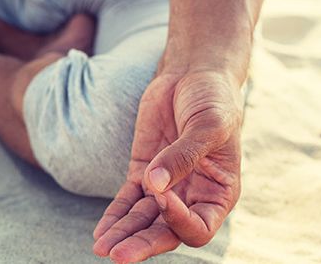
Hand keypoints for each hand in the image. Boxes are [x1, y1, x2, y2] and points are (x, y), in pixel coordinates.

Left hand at [92, 70, 242, 262]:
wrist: (192, 75)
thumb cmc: (213, 101)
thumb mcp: (208, 125)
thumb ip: (184, 155)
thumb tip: (156, 184)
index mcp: (220, 194)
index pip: (199, 226)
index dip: (179, 220)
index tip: (161, 196)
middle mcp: (193, 198)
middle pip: (166, 232)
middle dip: (142, 243)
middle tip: (118, 256)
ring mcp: (165, 187)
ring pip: (143, 220)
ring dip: (123, 234)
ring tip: (102, 248)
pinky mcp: (143, 172)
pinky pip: (127, 201)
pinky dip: (114, 216)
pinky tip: (100, 233)